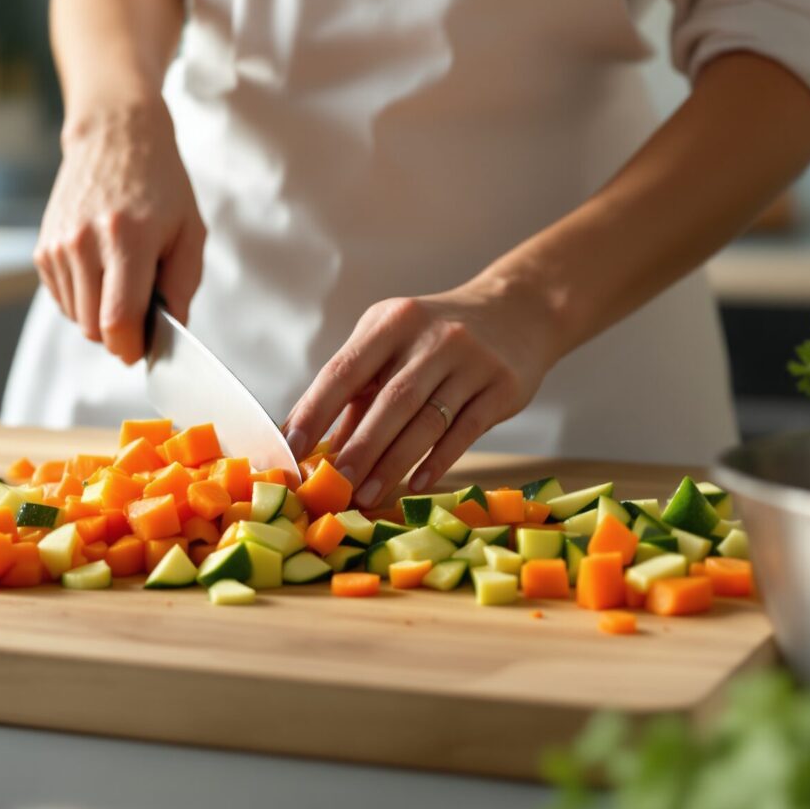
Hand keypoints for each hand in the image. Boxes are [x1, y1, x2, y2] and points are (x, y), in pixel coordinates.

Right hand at [35, 100, 205, 363]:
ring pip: (75, 318)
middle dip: (118, 334)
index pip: (118, 320)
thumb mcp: (190, 231)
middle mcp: (85, 242)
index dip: (131, 347)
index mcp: (128, 238)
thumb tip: (169, 333)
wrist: (115, 137)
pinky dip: (82, 298)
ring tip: (120, 277)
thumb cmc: (161, 185)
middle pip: (93, 328)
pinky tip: (100, 269)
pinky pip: (62, 300)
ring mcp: (59, 245)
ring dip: (99, 315)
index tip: (142, 348)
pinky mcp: (43, 248)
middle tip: (140, 307)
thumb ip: (183, 287)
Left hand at [283, 281, 559, 507]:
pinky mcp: (502, 386)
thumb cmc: (437, 337)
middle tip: (334, 486)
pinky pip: (465, 430)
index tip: (291, 448)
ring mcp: (471, 360)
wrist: (518, 312)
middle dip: (358, 448)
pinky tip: (417, 484)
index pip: (344, 369)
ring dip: (393, 464)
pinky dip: (438, 461)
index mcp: (391, 322)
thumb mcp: (393, 346)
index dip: (315, 411)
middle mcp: (432, 336)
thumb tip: (320, 448)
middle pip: (389, 401)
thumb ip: (360, 392)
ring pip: (426, 421)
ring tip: (366, 496)